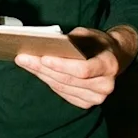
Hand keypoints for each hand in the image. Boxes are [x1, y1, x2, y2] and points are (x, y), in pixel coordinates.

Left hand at [15, 26, 137, 108]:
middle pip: (68, 80)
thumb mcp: (90, 34)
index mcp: (109, 65)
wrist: (114, 58)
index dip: (62, 65)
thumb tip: (50, 43)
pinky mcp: (86, 103)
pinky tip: (36, 72)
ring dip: (41, 75)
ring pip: (62, 87)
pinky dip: (48, 81)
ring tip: (25, 63)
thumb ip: (73, 39)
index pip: (83, 70)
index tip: (43, 57)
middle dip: (43, 68)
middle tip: (23, 58)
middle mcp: (105, 85)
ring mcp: (96, 97)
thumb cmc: (99, 43)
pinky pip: (62, 93)